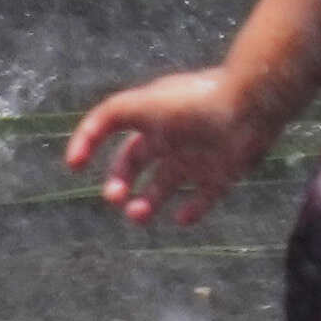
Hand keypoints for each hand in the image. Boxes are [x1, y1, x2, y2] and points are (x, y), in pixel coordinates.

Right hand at [65, 68, 275, 226]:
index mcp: (151, 118)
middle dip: (120, 184)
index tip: (75, 167)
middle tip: (115, 197)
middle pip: (136, 166)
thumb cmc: (189, 103)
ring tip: (138, 215)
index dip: (92, 146)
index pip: (114, 134)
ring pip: (164, 187)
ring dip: (146, 204)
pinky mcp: (221, 176)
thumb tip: (79, 146)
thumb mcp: (139, 104)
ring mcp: (196, 159)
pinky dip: (190, 212)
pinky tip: (179, 217)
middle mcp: (171, 139)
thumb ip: (106, 118)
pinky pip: (201, 200)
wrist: (245, 106)